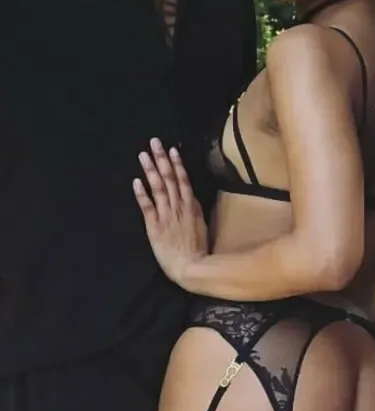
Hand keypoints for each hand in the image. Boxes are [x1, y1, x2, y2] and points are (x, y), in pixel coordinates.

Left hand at [133, 138, 207, 286]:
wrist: (191, 268)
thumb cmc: (198, 250)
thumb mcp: (202, 226)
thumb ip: (195, 211)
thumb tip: (191, 198)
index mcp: (192, 207)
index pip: (183, 180)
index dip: (176, 164)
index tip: (171, 150)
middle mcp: (179, 207)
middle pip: (170, 179)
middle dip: (161, 160)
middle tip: (154, 142)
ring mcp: (166, 216)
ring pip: (158, 188)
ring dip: (150, 171)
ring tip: (143, 156)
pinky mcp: (154, 227)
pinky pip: (147, 207)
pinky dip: (141, 194)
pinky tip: (136, 181)